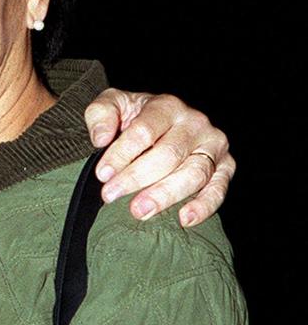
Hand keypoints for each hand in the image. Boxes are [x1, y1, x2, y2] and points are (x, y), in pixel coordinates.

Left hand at [84, 90, 233, 227]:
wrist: (157, 126)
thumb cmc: (133, 118)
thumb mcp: (112, 105)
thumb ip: (100, 114)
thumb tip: (101, 139)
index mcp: (167, 105)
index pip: (145, 131)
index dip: (122, 153)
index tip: (102, 174)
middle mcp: (195, 123)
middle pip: (169, 154)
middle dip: (137, 177)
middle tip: (111, 195)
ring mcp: (213, 145)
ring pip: (194, 173)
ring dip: (165, 195)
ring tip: (139, 211)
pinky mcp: (225, 167)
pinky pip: (218, 189)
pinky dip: (204, 206)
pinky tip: (184, 219)